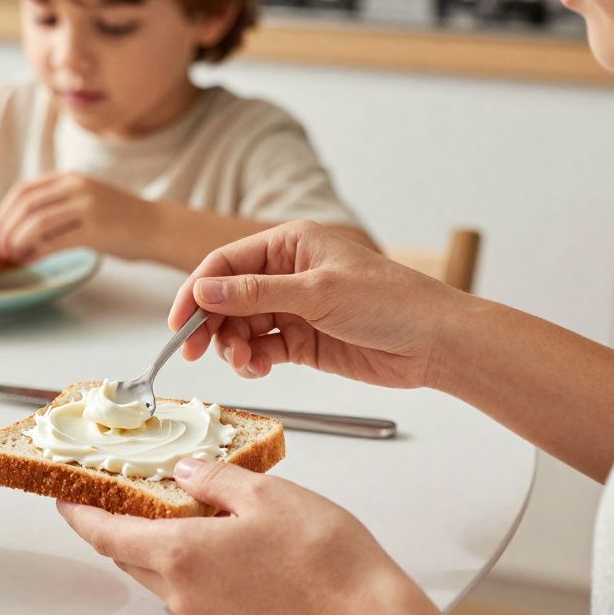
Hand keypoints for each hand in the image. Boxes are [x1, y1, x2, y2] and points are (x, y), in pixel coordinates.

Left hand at [0, 173, 159, 261]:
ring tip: (13, 256)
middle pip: (26, 206)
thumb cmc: (117, 220)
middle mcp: (76, 187)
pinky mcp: (96, 229)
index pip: (23, 191)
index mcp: (69, 179)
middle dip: (6, 229)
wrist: (156, 225)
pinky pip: (56, 241)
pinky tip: (31, 260)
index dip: (3, 213)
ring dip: (18, 242)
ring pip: (36, 222)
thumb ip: (55, 206)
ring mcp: (87, 206)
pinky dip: (37, 252)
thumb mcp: (83, 200)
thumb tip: (17, 229)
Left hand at [58, 458, 419, 614]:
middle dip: (110, 519)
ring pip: (155, 568)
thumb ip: (215, 478)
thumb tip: (185, 471)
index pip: (105, 533)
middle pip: (125, 552)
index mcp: (180, 554)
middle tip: (107, 487)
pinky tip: (204, 527)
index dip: (77, 511)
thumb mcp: (264, 493)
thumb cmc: (325, 560)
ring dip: (146, 535)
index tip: (62, 493)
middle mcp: (183, 590)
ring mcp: (206, 610)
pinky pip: (185, 581)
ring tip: (158, 498)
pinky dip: (178, 552)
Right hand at [169, 220, 466, 389]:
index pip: (225, 264)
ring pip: (241, 327)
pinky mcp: (302, 341)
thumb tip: (203, 290)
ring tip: (244, 363)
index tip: (178, 323)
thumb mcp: (316, 293)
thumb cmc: (389, 302)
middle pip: (227, 298)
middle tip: (195, 352)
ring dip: (233, 347)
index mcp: (289, 245)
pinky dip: (253, 361)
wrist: (435, 342)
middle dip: (210, 324)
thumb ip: (255, 294)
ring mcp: (294, 308)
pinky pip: (262, 349)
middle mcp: (286, 274)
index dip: (195, 292)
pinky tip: (258, 369)